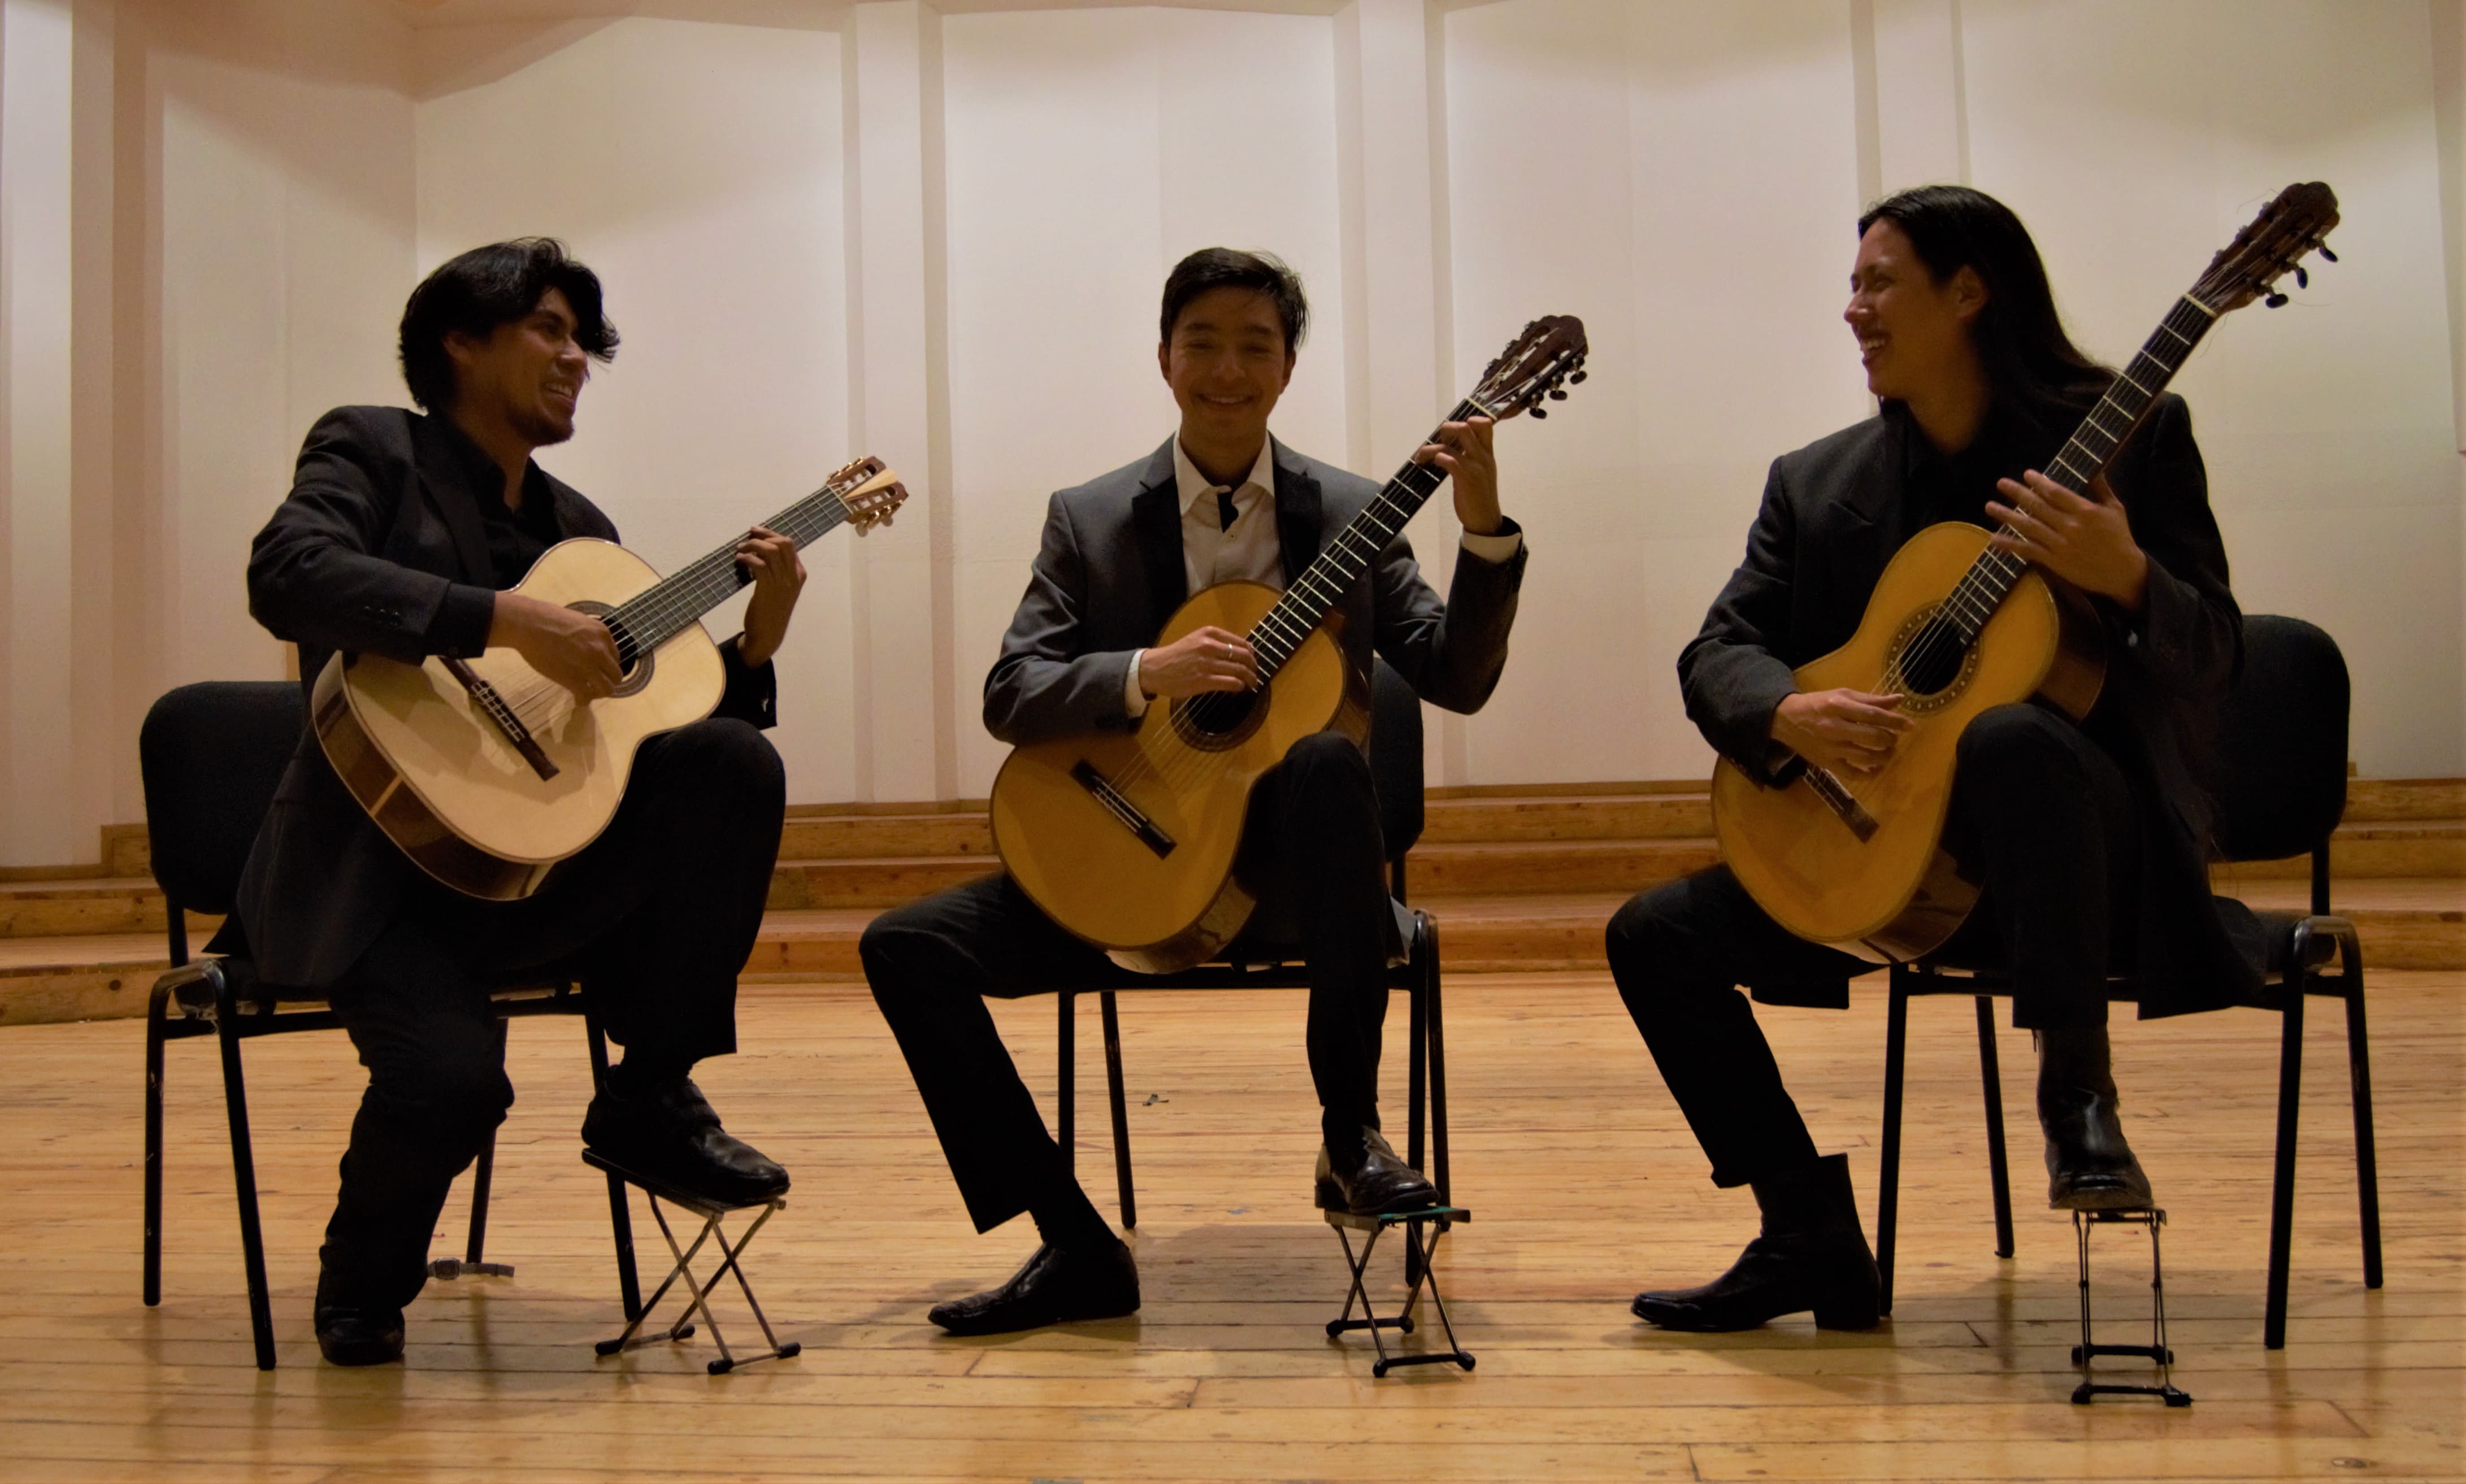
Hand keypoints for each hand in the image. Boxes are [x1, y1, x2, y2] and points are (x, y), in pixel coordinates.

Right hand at [489, 591, 622, 701]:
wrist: (528, 624)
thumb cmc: (547, 618)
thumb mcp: (579, 622)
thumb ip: (590, 636)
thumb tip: (590, 648)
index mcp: (603, 634)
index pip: (615, 657)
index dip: (606, 666)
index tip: (597, 670)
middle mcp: (600, 650)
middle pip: (616, 676)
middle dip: (607, 681)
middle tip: (595, 684)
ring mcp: (588, 666)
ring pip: (607, 689)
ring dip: (598, 693)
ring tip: (587, 692)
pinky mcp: (573, 679)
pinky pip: (586, 696)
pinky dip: (583, 701)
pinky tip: (578, 699)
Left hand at [735, 525, 805, 666]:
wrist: (768, 634)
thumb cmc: (772, 610)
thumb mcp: (782, 588)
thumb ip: (779, 570)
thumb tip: (762, 548)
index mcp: (799, 574)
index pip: (789, 544)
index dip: (771, 534)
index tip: (756, 531)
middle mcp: (794, 576)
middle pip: (782, 543)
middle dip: (763, 535)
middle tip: (747, 536)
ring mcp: (783, 583)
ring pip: (770, 551)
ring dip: (752, 545)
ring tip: (740, 549)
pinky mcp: (768, 589)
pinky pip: (759, 564)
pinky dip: (747, 558)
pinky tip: (739, 560)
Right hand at [1139, 626, 1257, 698]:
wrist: (1155, 669)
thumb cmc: (1177, 656)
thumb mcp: (1196, 640)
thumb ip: (1216, 643)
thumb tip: (1242, 652)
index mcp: (1209, 633)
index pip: (1241, 643)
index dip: (1251, 654)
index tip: (1253, 662)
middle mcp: (1210, 646)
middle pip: (1244, 656)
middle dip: (1254, 667)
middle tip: (1255, 674)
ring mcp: (1207, 663)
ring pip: (1240, 670)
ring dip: (1250, 679)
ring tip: (1251, 684)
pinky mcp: (1204, 680)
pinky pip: (1231, 682)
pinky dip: (1240, 686)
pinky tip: (1239, 689)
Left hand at [1415, 416, 1500, 535]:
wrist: (1486, 521)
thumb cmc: (1481, 496)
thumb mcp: (1483, 471)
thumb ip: (1473, 456)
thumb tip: (1453, 445)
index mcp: (1488, 453)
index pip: (1485, 424)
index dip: (1469, 420)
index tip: (1454, 432)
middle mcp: (1483, 456)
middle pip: (1466, 427)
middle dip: (1446, 428)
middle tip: (1437, 440)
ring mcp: (1475, 467)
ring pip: (1451, 444)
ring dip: (1430, 448)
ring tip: (1421, 456)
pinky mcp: (1465, 480)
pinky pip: (1448, 460)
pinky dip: (1435, 458)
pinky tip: (1426, 465)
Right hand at [1770, 689, 1911, 779]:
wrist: (1786, 719)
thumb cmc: (1818, 704)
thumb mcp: (1842, 695)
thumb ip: (1871, 700)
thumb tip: (1899, 701)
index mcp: (1838, 706)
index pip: (1873, 715)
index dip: (1895, 721)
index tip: (1910, 726)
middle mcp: (1834, 727)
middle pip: (1872, 737)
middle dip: (1890, 739)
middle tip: (1893, 738)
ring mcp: (1830, 748)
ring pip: (1866, 757)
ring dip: (1884, 756)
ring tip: (1888, 751)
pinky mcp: (1826, 763)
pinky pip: (1853, 774)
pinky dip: (1870, 774)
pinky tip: (1877, 768)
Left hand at [1987, 470, 2148, 612]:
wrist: (2122, 571)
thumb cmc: (2120, 538)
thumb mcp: (2115, 509)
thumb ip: (2101, 488)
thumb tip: (2094, 468)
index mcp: (2085, 511)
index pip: (2056, 492)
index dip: (2039, 482)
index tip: (2027, 474)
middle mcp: (2070, 526)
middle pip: (2037, 506)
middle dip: (2017, 493)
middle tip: (2000, 483)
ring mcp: (2060, 544)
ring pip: (2028, 527)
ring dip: (2006, 516)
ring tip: (1989, 506)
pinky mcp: (2055, 561)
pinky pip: (2028, 550)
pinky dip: (2010, 545)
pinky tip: (1994, 539)